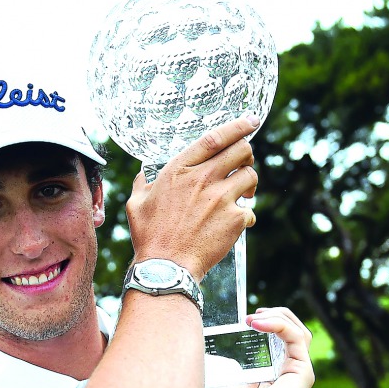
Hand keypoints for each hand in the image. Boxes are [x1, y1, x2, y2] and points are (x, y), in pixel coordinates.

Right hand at [125, 115, 259, 279]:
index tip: (251, 120)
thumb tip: (143, 174)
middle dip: (246, 155)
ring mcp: (221, 199)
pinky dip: (246, 217)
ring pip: (250, 177)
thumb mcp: (137, 203)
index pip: (215, 138)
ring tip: (242, 195)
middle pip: (241, 151)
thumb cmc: (150, 236)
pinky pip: (250, 210)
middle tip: (243, 164)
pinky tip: (237, 224)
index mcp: (179, 170)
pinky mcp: (235, 220)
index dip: (237, 126)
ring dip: (248, 184)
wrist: (166, 267)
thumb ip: (143, 183)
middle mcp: (203, 179)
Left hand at [206, 307, 314, 387]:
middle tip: (253, 315)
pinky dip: (279, 324)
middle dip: (275, 315)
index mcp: (271, 374)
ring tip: (254, 318)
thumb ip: (224, 373)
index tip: (246, 318)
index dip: (267, 322)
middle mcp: (287, 372)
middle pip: (292, 331)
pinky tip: (258, 324)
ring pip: (299, 330)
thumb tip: (209, 360)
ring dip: (278, 316)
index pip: (278, 339)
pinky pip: (298, 337)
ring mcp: (297, 372)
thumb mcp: (222, 387)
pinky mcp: (302, 373)